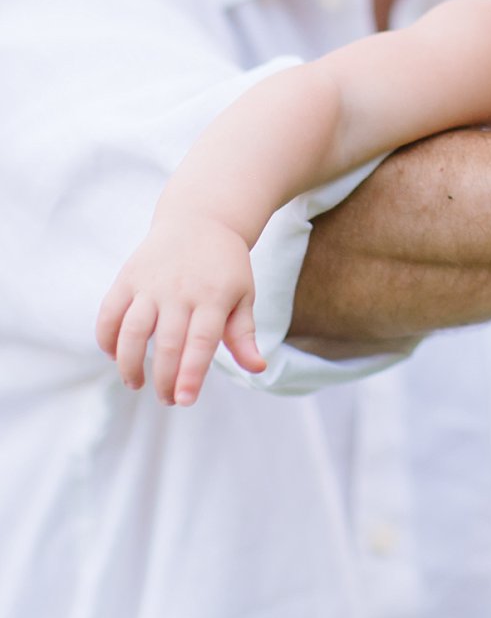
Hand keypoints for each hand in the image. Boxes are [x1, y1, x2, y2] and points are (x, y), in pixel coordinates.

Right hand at [95, 217, 265, 405]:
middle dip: (164, 379)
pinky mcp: (129, 276)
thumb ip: (244, 334)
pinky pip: (109, 312)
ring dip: (129, 364)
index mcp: (214, 296)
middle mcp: (180, 290)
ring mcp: (151, 283)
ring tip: (136, 384)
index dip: (191, 373)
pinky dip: (106, 338)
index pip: (201, 342)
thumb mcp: (244, 294)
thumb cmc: (226, 266)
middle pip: (168, 343)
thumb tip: (258, 369)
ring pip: (132, 331)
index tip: (185, 400)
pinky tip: (113, 355)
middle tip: (168, 400)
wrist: (202, 218)